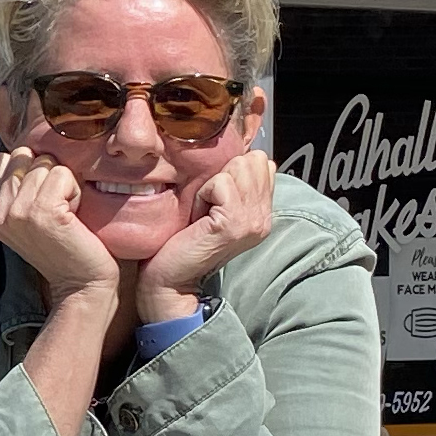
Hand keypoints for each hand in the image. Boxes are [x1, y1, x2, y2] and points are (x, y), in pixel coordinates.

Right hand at [0, 148, 118, 303]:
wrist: (81, 286)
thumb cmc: (65, 249)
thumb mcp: (30, 219)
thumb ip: (20, 189)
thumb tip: (29, 152)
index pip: (4, 159)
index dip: (30, 169)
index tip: (44, 199)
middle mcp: (0, 211)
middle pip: (24, 155)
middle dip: (46, 172)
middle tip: (57, 207)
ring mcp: (18, 211)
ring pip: (45, 162)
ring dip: (64, 183)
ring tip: (66, 213)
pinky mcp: (42, 212)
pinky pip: (62, 174)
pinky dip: (74, 191)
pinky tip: (74, 216)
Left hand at [138, 149, 276, 313]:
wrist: (170, 280)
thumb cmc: (184, 240)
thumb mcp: (215, 207)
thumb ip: (234, 186)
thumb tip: (241, 155)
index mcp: (263, 212)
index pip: (263, 162)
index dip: (232, 170)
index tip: (215, 198)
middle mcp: (264, 216)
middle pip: (253, 160)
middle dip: (222, 175)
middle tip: (207, 205)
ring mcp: (253, 221)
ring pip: (239, 167)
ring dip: (212, 184)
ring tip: (203, 211)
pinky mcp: (234, 224)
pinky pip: (221, 182)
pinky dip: (203, 194)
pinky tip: (198, 216)